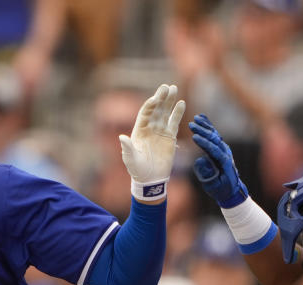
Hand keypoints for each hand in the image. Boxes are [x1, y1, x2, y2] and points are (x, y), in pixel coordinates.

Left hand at [119, 84, 185, 199]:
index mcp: (139, 130)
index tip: (156, 98)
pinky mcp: (170, 137)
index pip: (145, 113)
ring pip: (165, 113)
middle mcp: (150, 128)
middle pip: (156, 109)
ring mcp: (160, 131)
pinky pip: (174, 122)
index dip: (150, 105)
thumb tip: (122, 137)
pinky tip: (181, 103)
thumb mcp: (131, 159)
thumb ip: (127, 148)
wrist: (150, 179)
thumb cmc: (137, 170)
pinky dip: (177, 113)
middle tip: (166, 87)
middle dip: (161, 98)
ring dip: (169, 102)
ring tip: (174, 89)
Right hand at [188, 113, 248, 207]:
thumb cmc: (221, 189)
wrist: (232, 190)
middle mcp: (225, 152)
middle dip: (203, 131)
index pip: (213, 149)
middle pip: (214, 139)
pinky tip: (201, 118)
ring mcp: (224, 149)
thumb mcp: (213, 185)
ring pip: (214, 134)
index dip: (204, 143)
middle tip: (191, 125)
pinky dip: (208, 126)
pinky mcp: (221, 148)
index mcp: (224, 162)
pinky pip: (214, 135)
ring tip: (196, 119)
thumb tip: (201, 160)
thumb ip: (207, 174)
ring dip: (205, 126)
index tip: (194, 137)